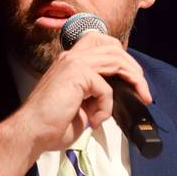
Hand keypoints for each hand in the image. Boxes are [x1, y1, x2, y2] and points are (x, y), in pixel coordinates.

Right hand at [0, 32, 151, 175]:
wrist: (32, 133)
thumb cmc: (53, 124)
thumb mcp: (82, 102)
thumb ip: (98, 91)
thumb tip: (121, 92)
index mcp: (71, 61)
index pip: (101, 42)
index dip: (121, 54)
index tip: (133, 76)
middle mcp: (72, 57)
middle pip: (114, 48)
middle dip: (134, 68)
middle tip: (144, 89)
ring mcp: (74, 63)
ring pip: (116, 62)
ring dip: (134, 81)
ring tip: (142, 96)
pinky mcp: (77, 74)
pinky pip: (107, 88)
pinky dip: (106, 107)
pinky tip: (94, 119)